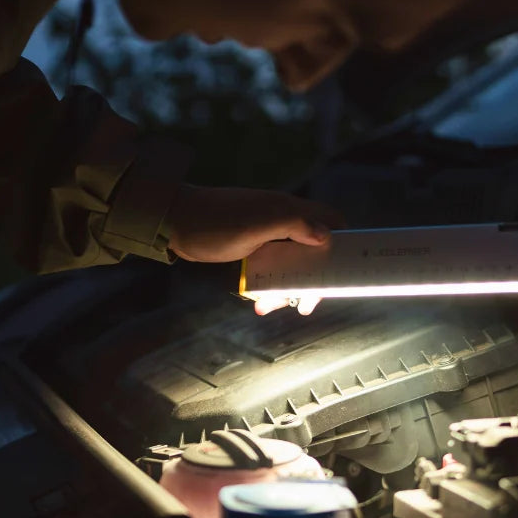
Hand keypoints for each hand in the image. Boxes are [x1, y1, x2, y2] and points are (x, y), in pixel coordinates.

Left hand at [166, 185, 340, 315]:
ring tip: (273, 307)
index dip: (343, 241)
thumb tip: (327, 236)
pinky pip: (271, 271)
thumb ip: (293, 225)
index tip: (343, 270)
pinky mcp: (252, 250)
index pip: (330, 219)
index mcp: (289, 209)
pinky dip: (268, 288)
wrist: (175, 223)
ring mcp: (267, 236)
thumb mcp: (257, 224)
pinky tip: (258, 303)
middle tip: (306, 304)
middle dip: (313, 279)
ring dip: (287, 289)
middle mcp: (283, 222)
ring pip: (291, 265)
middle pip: (314, 251)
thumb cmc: (216, 221)